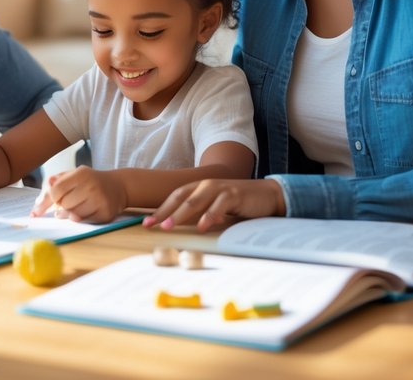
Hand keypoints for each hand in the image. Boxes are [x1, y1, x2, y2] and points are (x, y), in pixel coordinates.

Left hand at [31, 167, 125, 222]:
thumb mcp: (73, 175)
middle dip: (63, 206)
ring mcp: (99, 200)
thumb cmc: (90, 181)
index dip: (52, 198)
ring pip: (73, 215)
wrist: (118, 186)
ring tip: (79, 206)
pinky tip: (88, 210)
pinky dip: (82, 218)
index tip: (55, 199)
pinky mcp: (105, 213)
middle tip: (70, 201)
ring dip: (71, 213)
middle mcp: (91, 185)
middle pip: (64, 204)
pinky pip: (84, 221)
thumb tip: (37, 203)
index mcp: (81, 173)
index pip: (56, 190)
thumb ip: (55, 184)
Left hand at [143, 178, 284, 231]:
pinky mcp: (234, 195)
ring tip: (169, 226)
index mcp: (199, 187)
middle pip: (181, 198)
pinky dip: (209, 215)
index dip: (160, 209)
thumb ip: (198, 212)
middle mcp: (206, 185)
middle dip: (165, 212)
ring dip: (181, 214)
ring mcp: (220, 189)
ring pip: (196, 201)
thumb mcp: (214, 206)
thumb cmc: (237, 203)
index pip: (175, 197)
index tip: (146, 223)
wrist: (266, 195)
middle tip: (152, 225)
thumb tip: (176, 224)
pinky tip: (202, 226)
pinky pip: (219, 205)